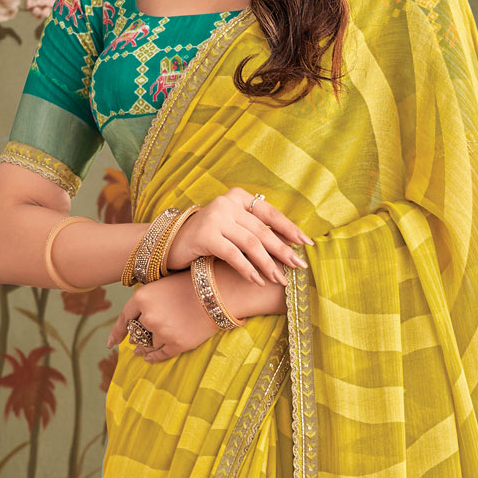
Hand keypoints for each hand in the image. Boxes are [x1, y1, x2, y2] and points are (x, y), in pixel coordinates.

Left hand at [106, 272, 219, 362]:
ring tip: (142, 351)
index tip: (111, 343)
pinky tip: (149, 358)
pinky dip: (153, 357)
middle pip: (136, 332)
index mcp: (142, 298)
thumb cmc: (191, 283)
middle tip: (135, 341)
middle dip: (136, 336)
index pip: (124, 319)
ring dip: (144, 348)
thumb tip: (133, 323)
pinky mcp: (177, 344)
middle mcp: (149, 316)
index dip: (116, 332)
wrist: (219, 291)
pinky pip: (160, 355)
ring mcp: (162, 331)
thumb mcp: (163, 285)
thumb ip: (146, 301)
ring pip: (147, 345)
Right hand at [165, 187, 311, 286]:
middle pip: (262, 230)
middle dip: (283, 251)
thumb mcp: (232, 226)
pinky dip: (248, 269)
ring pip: (251, 243)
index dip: (289, 228)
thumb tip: (289, 246)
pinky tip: (257, 280)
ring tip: (279, 279)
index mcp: (237, 197)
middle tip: (298, 267)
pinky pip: (233, 255)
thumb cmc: (208, 237)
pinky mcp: (205, 235)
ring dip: (268, 264)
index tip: (306, 243)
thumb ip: (253, 229)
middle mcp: (227, 203)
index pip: (269, 213)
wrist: (171, 243)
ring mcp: (215, 218)